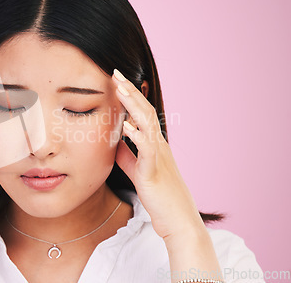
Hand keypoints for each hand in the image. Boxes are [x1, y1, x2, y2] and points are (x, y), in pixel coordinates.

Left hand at [112, 69, 204, 240]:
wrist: (177, 219)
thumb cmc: (159, 195)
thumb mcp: (137, 170)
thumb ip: (127, 154)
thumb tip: (114, 141)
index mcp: (153, 144)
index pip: (141, 114)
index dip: (130, 96)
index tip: (116, 80)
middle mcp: (158, 145)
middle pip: (145, 112)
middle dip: (130, 91)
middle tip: (116, 73)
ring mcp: (158, 156)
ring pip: (147, 124)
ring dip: (133, 105)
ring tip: (120, 88)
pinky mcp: (154, 171)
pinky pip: (147, 149)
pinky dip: (137, 135)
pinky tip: (126, 125)